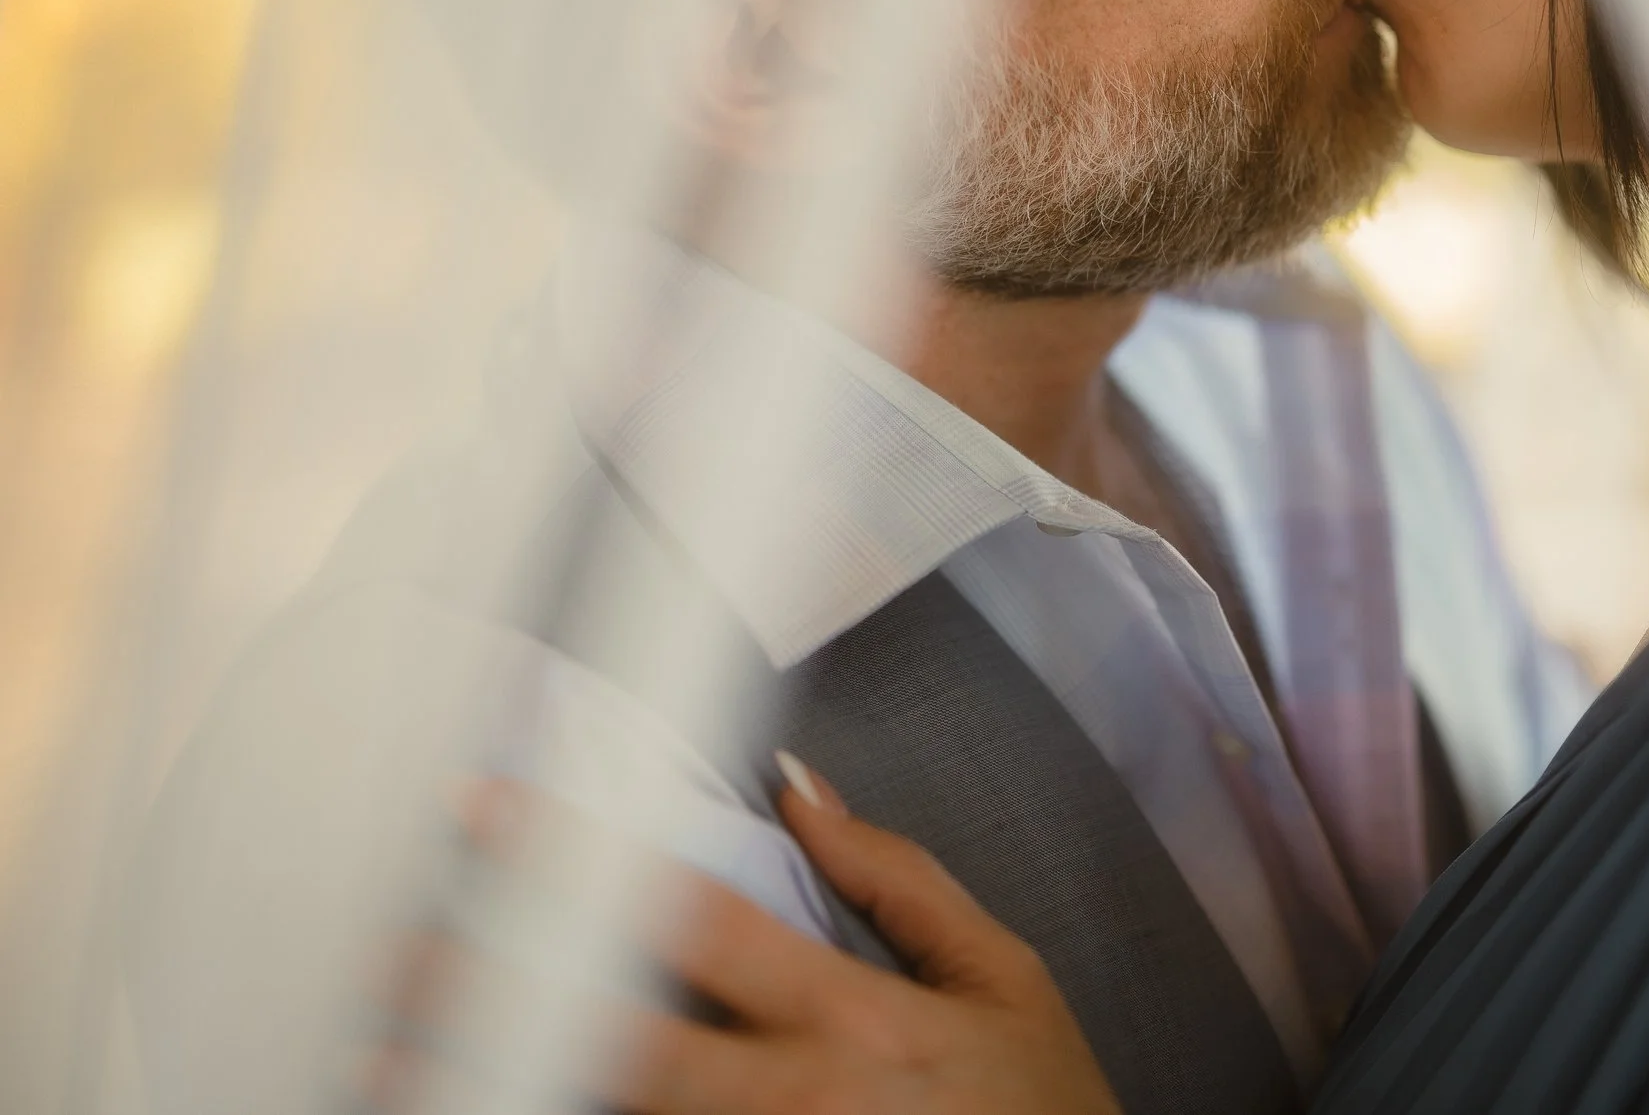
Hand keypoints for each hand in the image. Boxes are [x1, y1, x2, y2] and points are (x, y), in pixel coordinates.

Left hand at [377, 764, 1118, 1114]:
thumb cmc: (1041, 1105)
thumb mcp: (1002, 972)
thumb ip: (897, 879)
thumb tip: (800, 788)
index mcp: (851, 1014)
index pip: (692, 917)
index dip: (579, 859)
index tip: (485, 812)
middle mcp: (792, 1099)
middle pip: (613, 1041)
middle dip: (494, 991)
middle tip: (390, 951)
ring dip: (495, 1089)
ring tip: (384, 1060)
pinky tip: (494, 1103)